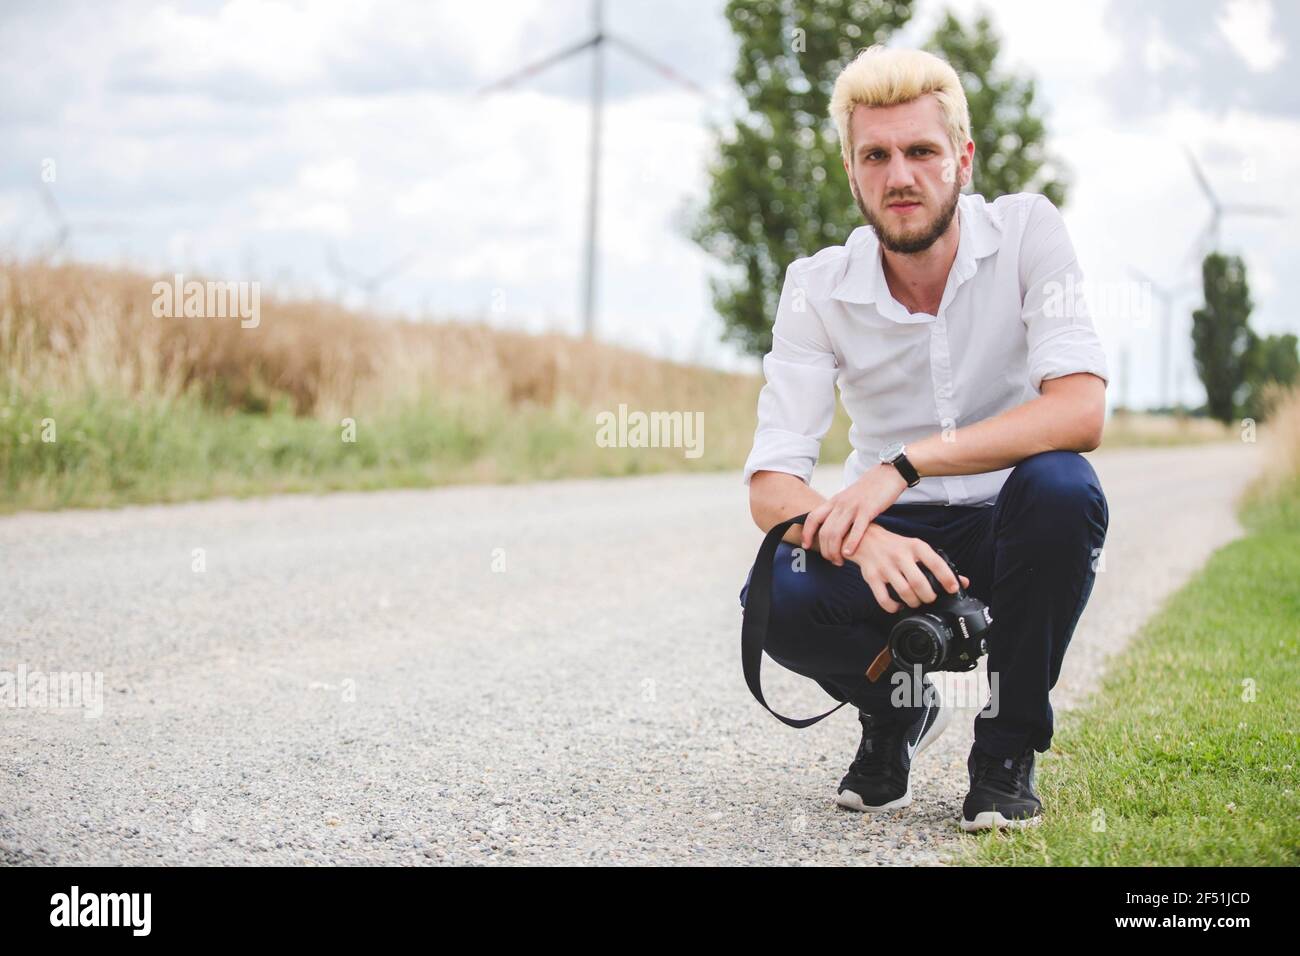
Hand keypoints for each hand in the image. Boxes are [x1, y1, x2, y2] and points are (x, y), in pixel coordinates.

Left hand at [800, 463, 907, 566]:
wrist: (888, 474)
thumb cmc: (869, 490)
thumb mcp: (848, 498)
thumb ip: (839, 511)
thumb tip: (832, 527)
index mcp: (834, 501)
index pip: (812, 518)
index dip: (806, 533)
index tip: (805, 546)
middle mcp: (840, 504)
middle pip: (824, 530)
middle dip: (825, 549)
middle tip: (831, 560)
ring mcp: (853, 507)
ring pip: (836, 532)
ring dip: (835, 550)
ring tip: (839, 561)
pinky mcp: (868, 510)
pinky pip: (856, 529)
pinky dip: (850, 543)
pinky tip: (849, 554)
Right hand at [850, 524, 971, 613]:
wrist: (866, 538)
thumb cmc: (896, 546)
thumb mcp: (917, 548)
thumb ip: (938, 564)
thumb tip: (963, 581)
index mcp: (915, 547)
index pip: (936, 563)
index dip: (947, 578)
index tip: (953, 589)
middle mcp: (900, 556)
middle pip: (919, 583)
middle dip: (929, 596)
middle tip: (930, 598)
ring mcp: (885, 566)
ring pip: (904, 592)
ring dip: (913, 602)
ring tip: (916, 602)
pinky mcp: (872, 576)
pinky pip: (883, 599)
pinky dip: (893, 607)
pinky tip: (898, 605)